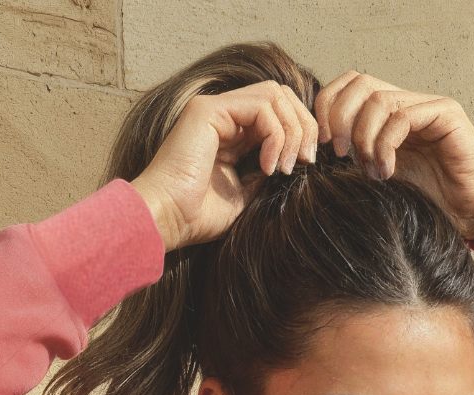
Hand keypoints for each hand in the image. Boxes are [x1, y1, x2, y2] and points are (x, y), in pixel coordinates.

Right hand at [131, 83, 317, 252]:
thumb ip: (267, 172)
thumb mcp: (245, 194)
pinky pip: (260, 106)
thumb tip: (296, 161)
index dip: (301, 131)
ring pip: (274, 95)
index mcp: (232, 132)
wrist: (167, 220)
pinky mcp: (208, 110)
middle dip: (303, 125)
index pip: (278, 112)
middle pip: (281, 95)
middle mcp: (223, 114)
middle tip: (306, 160)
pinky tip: (267, 165)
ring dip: (291, 130)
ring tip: (284, 167)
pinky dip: (275, 134)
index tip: (306, 164)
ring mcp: (215, 108)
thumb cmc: (198, 216)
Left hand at [315, 72, 473, 245]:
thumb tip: (319, 153)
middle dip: (339, 118)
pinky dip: (386, 145)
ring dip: (365, 138)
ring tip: (373, 172)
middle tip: (341, 154)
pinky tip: (388, 172)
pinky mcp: (445, 114)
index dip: (327, 109)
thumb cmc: (432, 204)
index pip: (347, 86)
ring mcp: (426, 106)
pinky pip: (402, 116)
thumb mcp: (381, 180)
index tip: (324, 147)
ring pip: (377, 100)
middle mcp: (406, 103)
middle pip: (358, 82)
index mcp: (388, 116)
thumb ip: (357, 159)